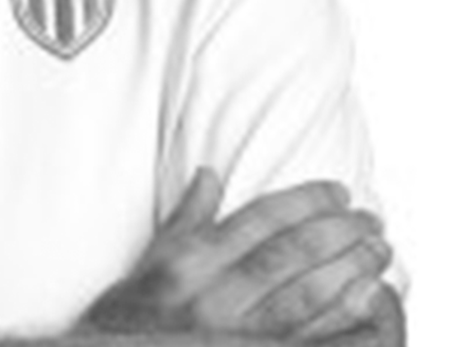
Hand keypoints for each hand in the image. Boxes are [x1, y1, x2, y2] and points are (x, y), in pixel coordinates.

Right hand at [79, 169, 393, 338]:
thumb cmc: (130, 316)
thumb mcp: (151, 259)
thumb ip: (186, 218)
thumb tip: (210, 174)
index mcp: (189, 262)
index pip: (259, 220)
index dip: (303, 202)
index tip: (337, 191)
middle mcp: (214, 296)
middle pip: (287, 256)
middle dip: (335, 232)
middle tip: (369, 218)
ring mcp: (235, 335)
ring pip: (303, 298)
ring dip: (345, 272)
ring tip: (375, 252)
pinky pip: (303, 340)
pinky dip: (337, 321)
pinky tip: (362, 303)